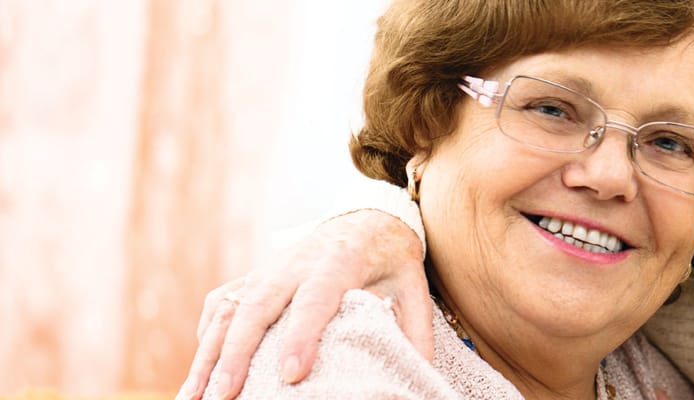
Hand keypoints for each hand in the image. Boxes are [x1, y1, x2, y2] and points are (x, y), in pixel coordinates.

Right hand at [177, 210, 430, 399]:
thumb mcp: (415, 287)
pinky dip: (206, 336)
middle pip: (257, 307)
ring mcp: (268, 268)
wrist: (369, 217)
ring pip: (229, 309)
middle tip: (224, 397)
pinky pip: (221, 303)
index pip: (315, 301)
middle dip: (236, 354)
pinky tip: (200, 370)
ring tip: (194, 397)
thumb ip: (415, 328)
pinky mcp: (254, 275)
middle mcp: (294, 263)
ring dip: (208, 354)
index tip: (292, 375)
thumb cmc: (392, 259)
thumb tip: (418, 369)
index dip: (302, 337)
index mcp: (338, 263)